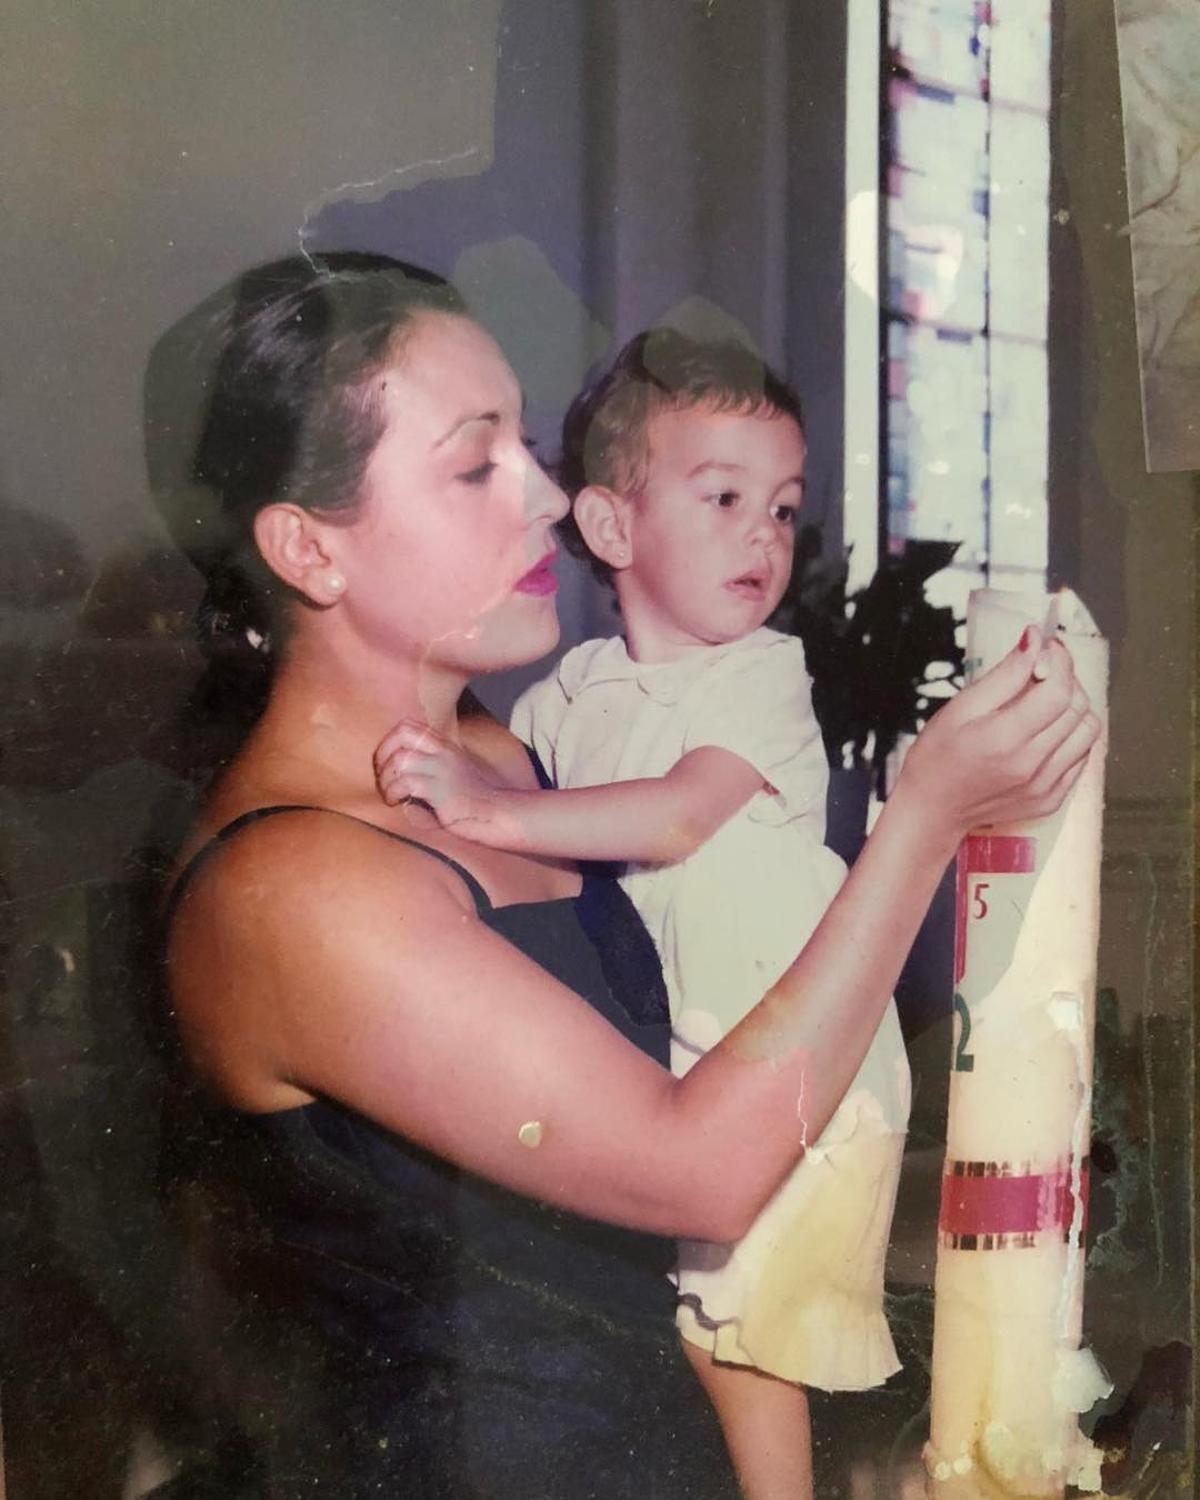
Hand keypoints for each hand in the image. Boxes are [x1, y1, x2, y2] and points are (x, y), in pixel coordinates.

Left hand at [374, 720, 515, 842]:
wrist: (492, 813)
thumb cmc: (467, 797)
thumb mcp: (450, 769)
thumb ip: (429, 759)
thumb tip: (396, 761)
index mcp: (443, 745)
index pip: (407, 726)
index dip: (388, 741)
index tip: (385, 762)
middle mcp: (442, 752)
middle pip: (401, 736)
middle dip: (382, 755)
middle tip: (383, 777)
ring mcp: (442, 770)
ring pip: (400, 760)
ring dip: (386, 779)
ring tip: (390, 794)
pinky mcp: (440, 790)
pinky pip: (406, 783)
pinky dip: (394, 792)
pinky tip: (396, 802)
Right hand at [900, 626, 1101, 840]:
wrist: (933, 809)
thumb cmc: (937, 757)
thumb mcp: (960, 708)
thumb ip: (1003, 675)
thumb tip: (1034, 641)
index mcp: (1005, 740)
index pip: (1057, 691)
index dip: (1059, 661)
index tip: (1047, 647)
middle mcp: (1032, 766)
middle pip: (1077, 707)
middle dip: (1066, 678)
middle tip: (1042, 669)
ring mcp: (1045, 786)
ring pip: (1088, 731)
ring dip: (1074, 706)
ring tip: (1046, 700)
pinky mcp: (1051, 799)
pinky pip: (1082, 757)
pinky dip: (1071, 735)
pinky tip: (1046, 729)